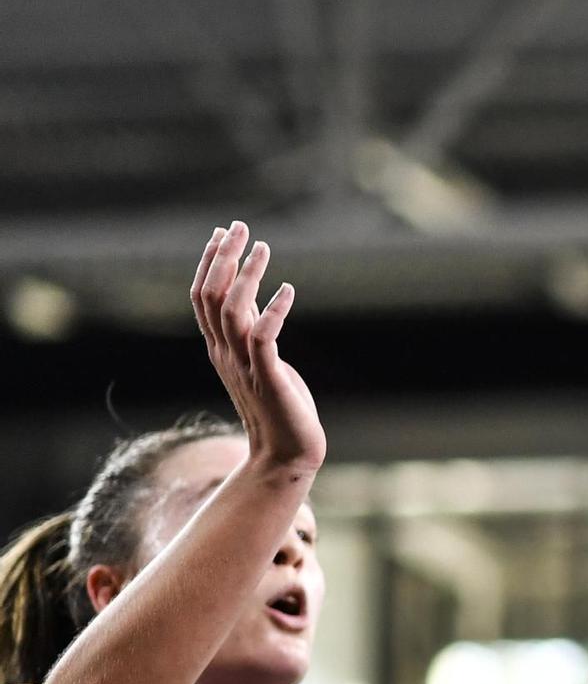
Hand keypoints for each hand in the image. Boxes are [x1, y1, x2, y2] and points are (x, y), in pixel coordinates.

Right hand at [190, 223, 325, 472]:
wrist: (285, 456)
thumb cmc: (278, 408)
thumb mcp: (259, 361)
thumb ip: (252, 330)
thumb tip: (253, 296)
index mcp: (220, 349)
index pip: (202, 298)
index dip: (209, 264)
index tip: (223, 233)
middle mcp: (226, 354)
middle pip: (211, 297)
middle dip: (222, 258)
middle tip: (240, 227)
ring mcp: (246, 367)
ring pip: (232, 312)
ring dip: (246, 277)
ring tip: (263, 249)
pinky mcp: (270, 379)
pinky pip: (264, 340)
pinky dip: (273, 313)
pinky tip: (288, 290)